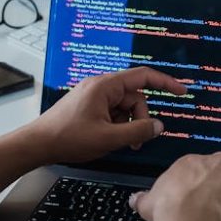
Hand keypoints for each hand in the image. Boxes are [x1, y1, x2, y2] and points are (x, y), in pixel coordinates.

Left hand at [28, 69, 185, 164]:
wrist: (37, 144)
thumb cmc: (69, 138)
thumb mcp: (108, 138)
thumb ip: (138, 131)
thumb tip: (159, 126)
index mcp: (105, 86)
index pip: (143, 76)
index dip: (166, 82)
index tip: (182, 92)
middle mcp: (100, 86)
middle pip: (134, 97)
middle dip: (140, 118)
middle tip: (136, 141)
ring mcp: (93, 96)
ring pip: (124, 107)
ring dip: (128, 124)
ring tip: (120, 143)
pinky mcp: (87, 106)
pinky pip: (112, 112)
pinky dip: (116, 125)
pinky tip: (109, 139)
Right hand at [130, 152, 220, 220]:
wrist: (188, 217)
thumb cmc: (170, 210)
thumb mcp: (148, 202)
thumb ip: (142, 198)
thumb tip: (134, 199)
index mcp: (189, 163)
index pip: (203, 167)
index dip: (206, 184)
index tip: (204, 199)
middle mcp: (212, 160)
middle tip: (220, 202)